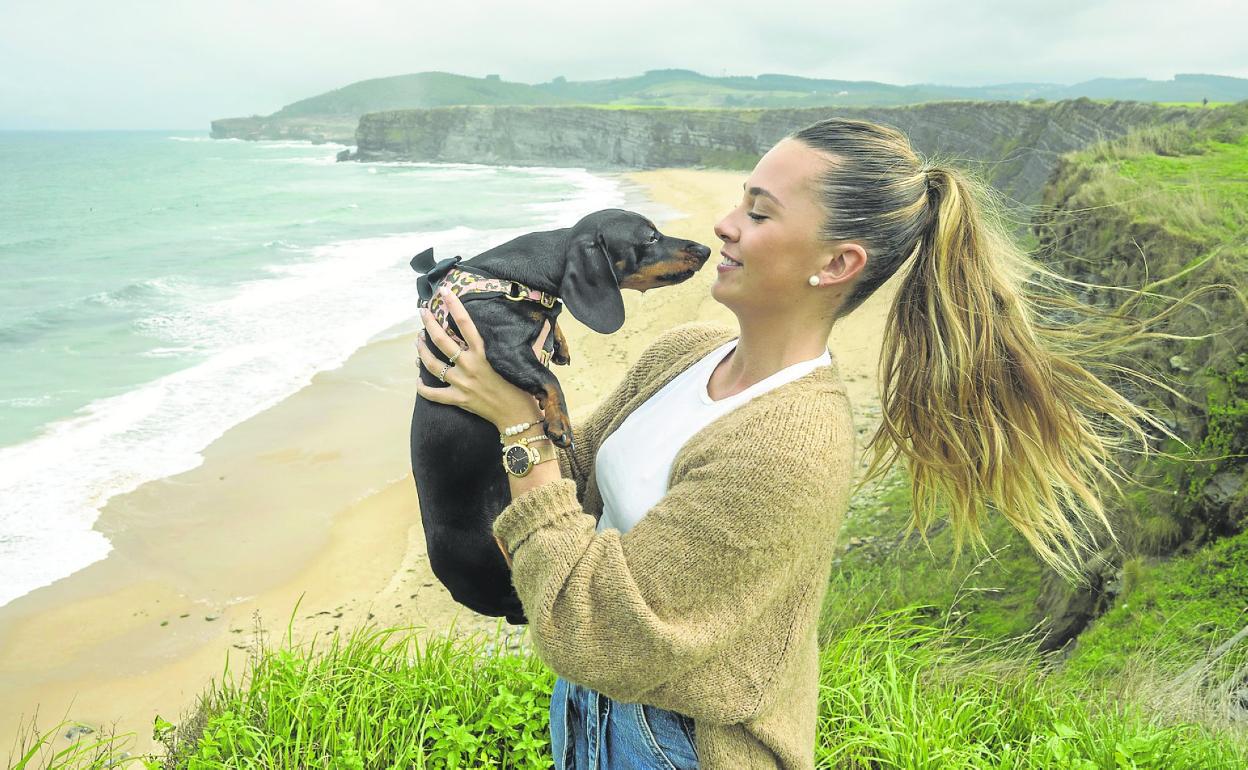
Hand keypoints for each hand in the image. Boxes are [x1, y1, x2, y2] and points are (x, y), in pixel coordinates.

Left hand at [415, 286, 552, 428]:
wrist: (518, 418)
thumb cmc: (523, 389)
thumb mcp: (526, 361)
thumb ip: (532, 341)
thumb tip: (546, 322)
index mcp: (484, 354)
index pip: (465, 323)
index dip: (453, 305)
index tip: (444, 291)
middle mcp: (470, 366)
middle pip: (442, 340)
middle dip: (429, 323)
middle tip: (423, 311)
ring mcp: (461, 383)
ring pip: (432, 364)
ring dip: (422, 351)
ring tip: (417, 341)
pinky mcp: (458, 400)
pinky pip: (433, 394)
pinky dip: (423, 388)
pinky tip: (418, 380)